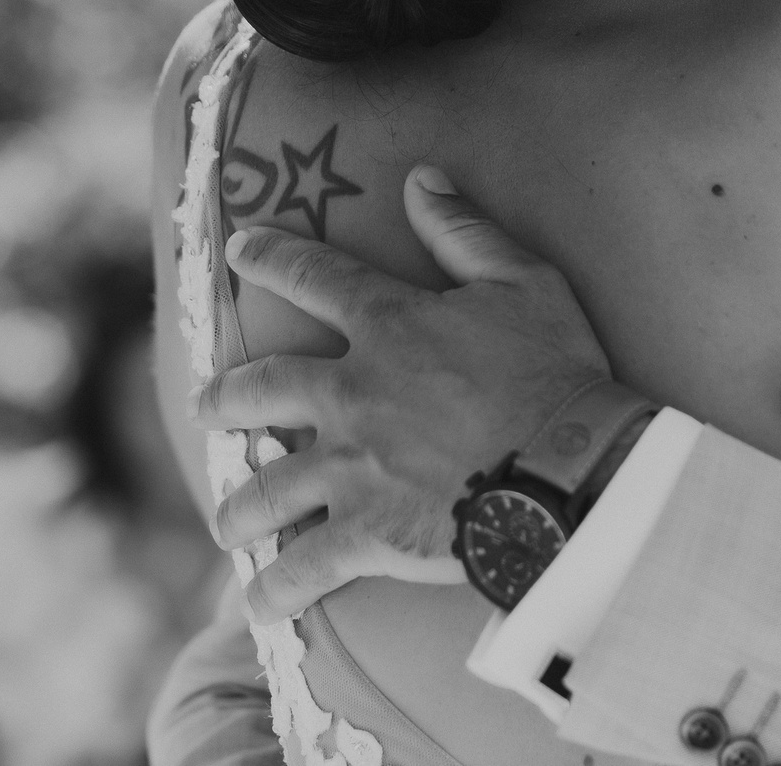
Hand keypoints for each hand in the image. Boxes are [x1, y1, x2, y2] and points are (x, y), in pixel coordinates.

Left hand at [192, 166, 613, 620]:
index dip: (271, 257)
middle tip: (209, 404)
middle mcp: (351, 391)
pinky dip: (275, 590)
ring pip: (266, 486)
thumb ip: (465, 230)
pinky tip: (259, 605)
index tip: (239, 249)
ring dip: (240, 505)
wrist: (571, 468)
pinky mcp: (366, 532)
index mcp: (389, 324)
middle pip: (261, 388)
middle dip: (226, 398)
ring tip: (227, 522)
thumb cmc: (558, 371)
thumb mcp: (524, 281)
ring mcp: (351, 466)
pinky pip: (302, 567)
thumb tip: (420, 176)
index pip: (313, 277)